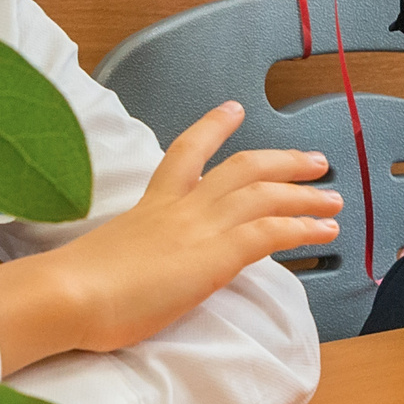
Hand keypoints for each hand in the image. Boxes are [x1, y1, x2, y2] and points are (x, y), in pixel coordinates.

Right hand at [0, 102, 342, 367]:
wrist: (69, 294)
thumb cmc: (74, 289)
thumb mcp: (109, 258)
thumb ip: (133, 255)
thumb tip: (140, 271)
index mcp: (151, 204)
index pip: (185, 153)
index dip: (213, 128)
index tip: (232, 109)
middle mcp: (180, 207)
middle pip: (242, 168)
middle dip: (283, 162)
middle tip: (315, 162)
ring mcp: (200, 227)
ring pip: (264, 195)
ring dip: (305, 196)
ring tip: (334, 201)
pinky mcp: (216, 254)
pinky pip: (270, 232)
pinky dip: (302, 228)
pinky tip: (323, 232)